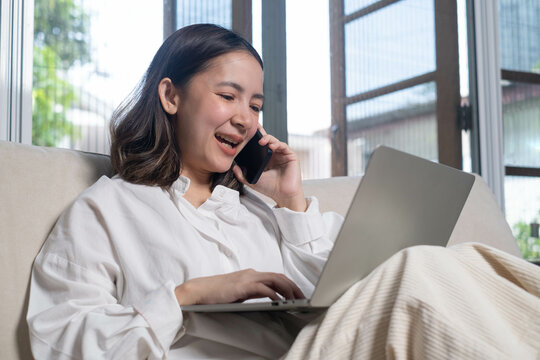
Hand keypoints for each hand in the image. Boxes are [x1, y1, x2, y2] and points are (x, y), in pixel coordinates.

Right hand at [174, 269, 304, 305]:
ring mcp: (247, 278)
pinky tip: (279, 301)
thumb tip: (270, 297)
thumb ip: (254, 292)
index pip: (276, 277)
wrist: (199, 291)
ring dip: (288, 289)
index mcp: (252, 274)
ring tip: (296, 300)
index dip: (290, 284)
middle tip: (303, 298)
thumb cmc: (217, 293)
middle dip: (294, 287)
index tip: (298, 294)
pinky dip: (273, 294)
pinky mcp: (242, 286)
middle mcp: (252, 273)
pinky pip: (262, 288)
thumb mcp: (240, 292)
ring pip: (274, 280)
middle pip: (279, 277)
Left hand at [233, 126, 306, 211]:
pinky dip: (277, 144)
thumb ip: (242, 175)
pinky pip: (283, 146)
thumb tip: (233, 167)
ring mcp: (282, 154)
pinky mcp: (291, 156)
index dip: (254, 138)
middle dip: (260, 134)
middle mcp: (274, 155)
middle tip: (254, 128)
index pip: (259, 145)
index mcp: (265, 159)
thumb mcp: (252, 181)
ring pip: (274, 141)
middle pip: (266, 140)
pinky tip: (271, 146)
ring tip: (261, 141)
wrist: (283, 196)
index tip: (247, 131)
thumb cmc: (270, 188)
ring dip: (268, 138)